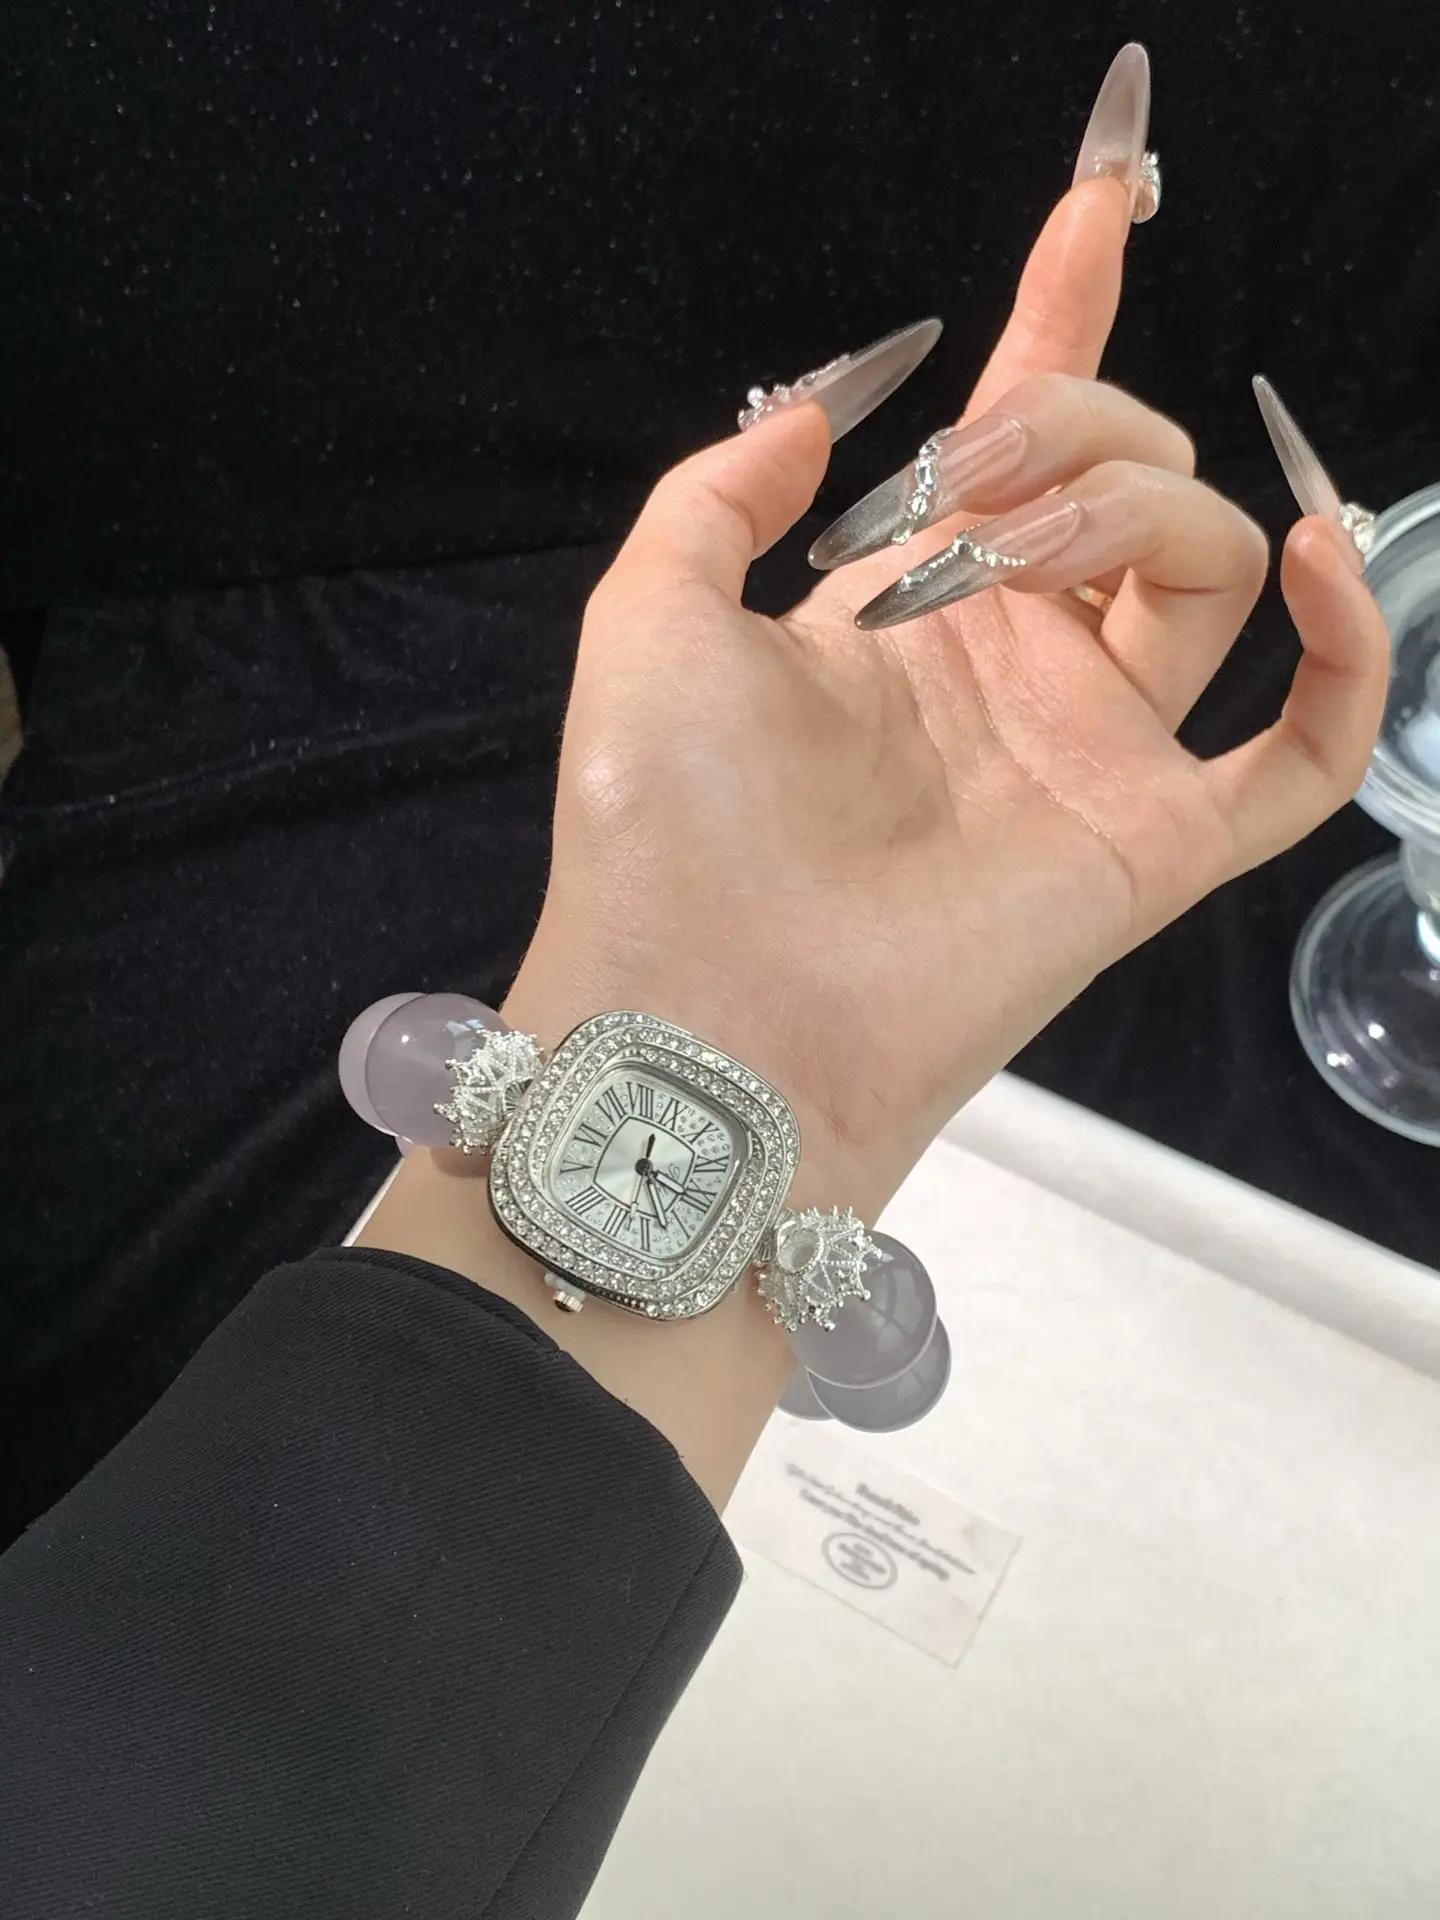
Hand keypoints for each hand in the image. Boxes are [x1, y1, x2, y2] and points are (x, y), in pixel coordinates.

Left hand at [504, 179, 1388, 1224]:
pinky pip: (1306, 746)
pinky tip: (1307, 555)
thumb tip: (813, 406)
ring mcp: (1095, 754)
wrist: (707, 1006)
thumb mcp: (649, 612)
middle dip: (1069, 423)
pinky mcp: (1157, 841)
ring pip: (1204, 567)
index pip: (1019, 441)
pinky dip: (1343, 646)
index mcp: (907, 611)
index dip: (1061, 315)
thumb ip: (722, 488)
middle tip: (969, 473)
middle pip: (1127, 480)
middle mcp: (1016, 669)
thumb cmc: (664, 820)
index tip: (1100, 196)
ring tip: (1022, 548)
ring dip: (1136, 502)